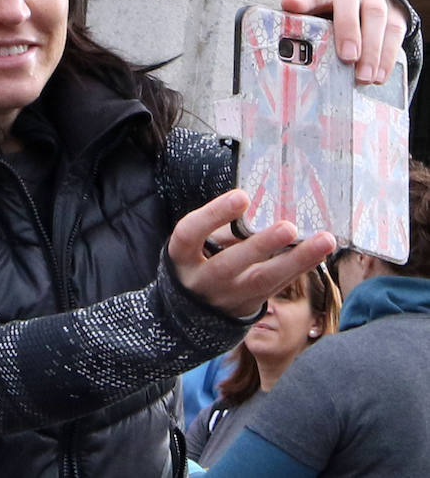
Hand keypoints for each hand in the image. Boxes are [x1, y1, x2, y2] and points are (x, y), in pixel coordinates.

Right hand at [169, 190, 334, 317]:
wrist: (194, 309)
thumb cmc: (198, 259)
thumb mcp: (196, 243)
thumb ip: (220, 228)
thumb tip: (259, 204)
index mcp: (182, 256)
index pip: (190, 234)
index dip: (214, 215)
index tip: (242, 196)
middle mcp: (203, 280)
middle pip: (229, 264)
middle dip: (260, 246)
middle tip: (288, 227)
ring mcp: (229, 296)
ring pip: (264, 280)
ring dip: (296, 260)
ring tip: (324, 240)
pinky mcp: (252, 304)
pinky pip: (279, 284)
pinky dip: (302, 266)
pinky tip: (322, 250)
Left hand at [281, 0, 407, 84]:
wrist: (365, 6)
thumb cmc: (332, 16)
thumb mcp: (314, 18)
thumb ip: (299, 28)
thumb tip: (281, 47)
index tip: (291, 5)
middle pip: (351, 1)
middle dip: (349, 29)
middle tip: (347, 57)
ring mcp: (376, 1)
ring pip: (377, 18)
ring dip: (371, 50)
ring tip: (363, 77)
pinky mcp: (396, 16)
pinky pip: (395, 33)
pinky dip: (387, 57)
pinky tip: (378, 76)